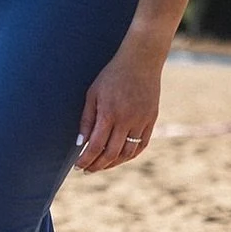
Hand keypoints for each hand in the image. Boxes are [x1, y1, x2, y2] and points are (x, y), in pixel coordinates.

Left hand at [74, 41, 162, 172]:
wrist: (141, 61)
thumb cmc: (112, 76)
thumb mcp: (92, 94)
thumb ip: (86, 120)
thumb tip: (80, 144)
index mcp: (109, 114)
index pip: (95, 146)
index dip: (86, 160)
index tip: (78, 166)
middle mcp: (127, 120)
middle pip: (111, 154)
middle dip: (97, 165)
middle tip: (87, 170)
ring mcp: (141, 121)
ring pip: (128, 153)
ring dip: (113, 163)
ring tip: (101, 166)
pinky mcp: (151, 120)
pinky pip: (142, 145)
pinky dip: (130, 155)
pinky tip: (119, 158)